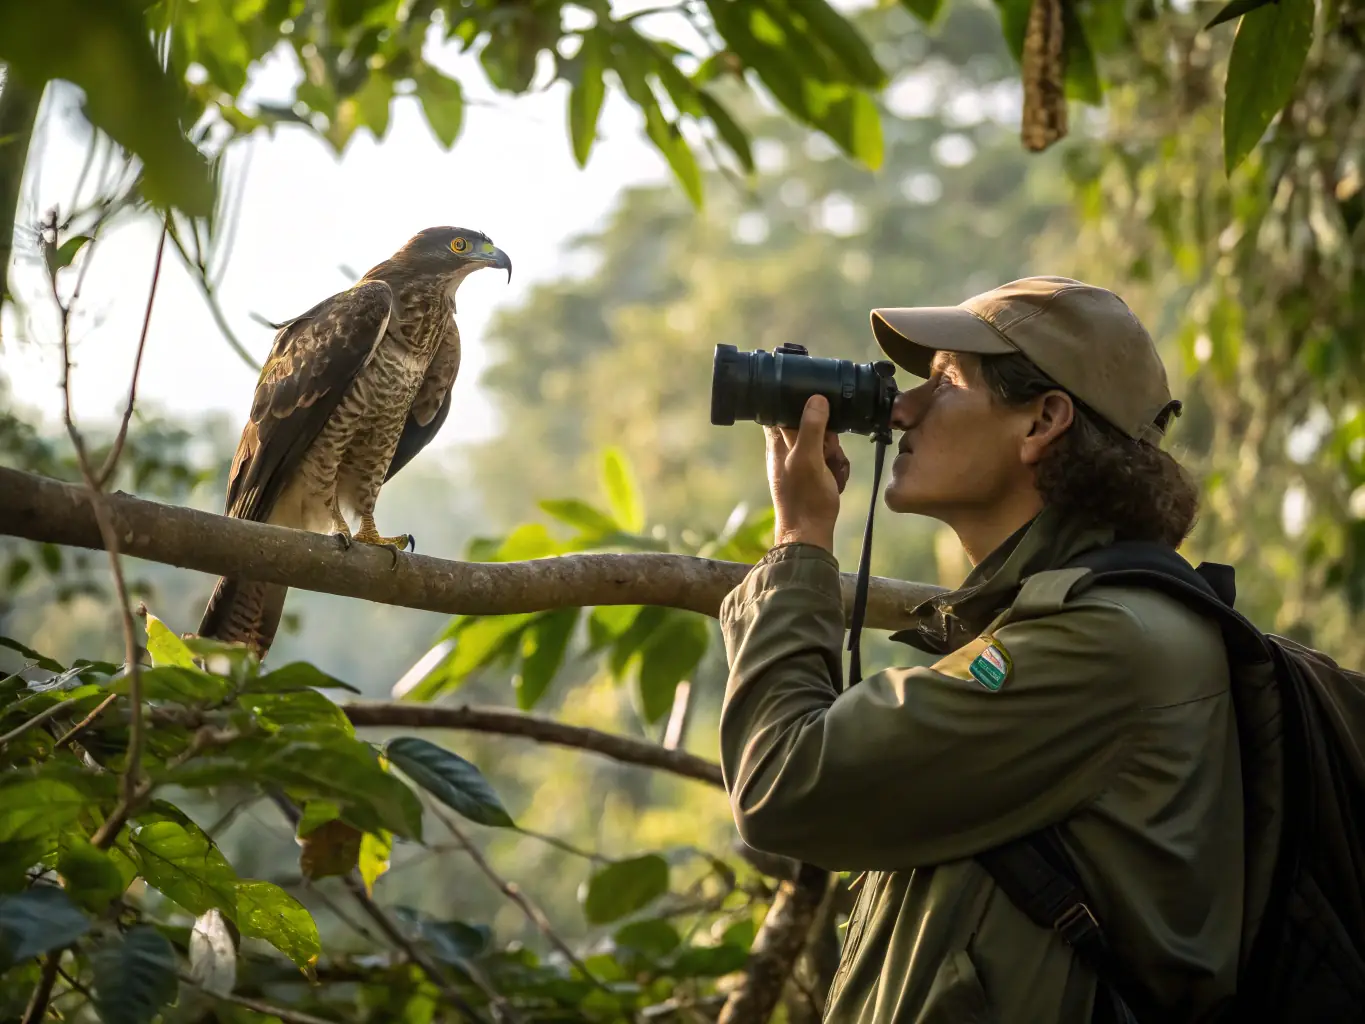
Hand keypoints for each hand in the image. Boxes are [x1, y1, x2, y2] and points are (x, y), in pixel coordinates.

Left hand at [765, 395, 850, 552]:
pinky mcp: (814, 473)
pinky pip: (830, 460)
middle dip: (828, 436)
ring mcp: (801, 461)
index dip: (803, 408)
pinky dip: (837, 468)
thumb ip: (811, 428)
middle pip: (812, 424)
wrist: (810, 534)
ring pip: (825, 442)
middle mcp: (786, 448)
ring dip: (835, 455)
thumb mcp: (808, 458)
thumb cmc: (804, 497)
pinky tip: (837, 479)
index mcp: (778, 441)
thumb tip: (816, 399)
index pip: (783, 408)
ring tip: (833, 470)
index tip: (819, 417)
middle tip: (829, 452)